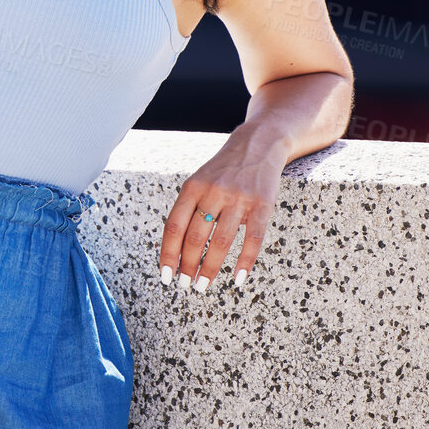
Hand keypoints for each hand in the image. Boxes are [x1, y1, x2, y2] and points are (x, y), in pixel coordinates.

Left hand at [158, 139, 282, 293]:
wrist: (259, 143)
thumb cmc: (224, 170)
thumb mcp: (199, 181)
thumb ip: (188, 209)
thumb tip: (175, 250)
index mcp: (192, 187)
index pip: (174, 226)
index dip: (168, 253)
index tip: (166, 276)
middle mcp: (213, 192)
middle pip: (195, 236)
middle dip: (188, 266)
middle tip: (186, 285)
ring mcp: (238, 198)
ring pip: (221, 241)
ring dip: (210, 268)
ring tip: (203, 285)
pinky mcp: (262, 204)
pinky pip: (253, 239)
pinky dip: (245, 262)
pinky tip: (238, 278)